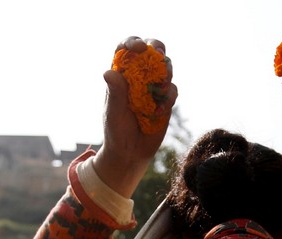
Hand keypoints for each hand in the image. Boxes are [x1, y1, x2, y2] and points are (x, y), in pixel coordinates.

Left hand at [92, 36, 177, 197]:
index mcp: (121, 74)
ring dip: (166, 71)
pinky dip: (169, 96)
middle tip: (158, 56)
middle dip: (156, 48)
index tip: (138, 48)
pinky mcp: (166, 101)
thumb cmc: (116, 131)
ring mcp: (154, 87)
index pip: (125, 49)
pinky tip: (161, 109)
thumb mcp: (113, 112)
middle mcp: (139, 76)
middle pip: (151, 51)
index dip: (132, 42)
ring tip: (161, 85)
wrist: (130, 153)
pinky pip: (173, 90)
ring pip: (166, 67)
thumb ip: (115, 93)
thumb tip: (109, 72)